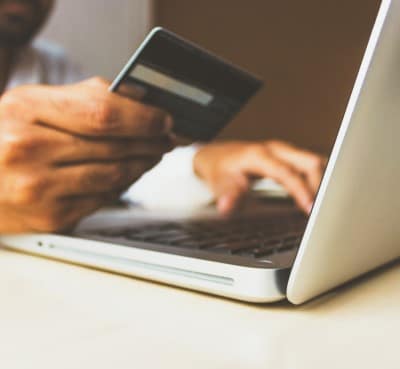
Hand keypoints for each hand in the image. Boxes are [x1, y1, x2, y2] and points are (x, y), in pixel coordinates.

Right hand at [0, 77, 172, 232]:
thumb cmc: (2, 138)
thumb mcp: (31, 104)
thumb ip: (85, 97)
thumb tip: (138, 100)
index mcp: (25, 110)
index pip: (103, 113)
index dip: (143, 118)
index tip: (164, 119)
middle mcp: (29, 150)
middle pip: (114, 147)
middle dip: (151, 142)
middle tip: (166, 138)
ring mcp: (39, 189)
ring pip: (114, 176)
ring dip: (142, 164)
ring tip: (152, 154)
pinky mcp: (50, 218)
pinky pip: (102, 199)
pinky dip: (122, 185)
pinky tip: (127, 174)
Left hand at [194, 140, 326, 214]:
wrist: (217, 156)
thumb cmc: (219, 169)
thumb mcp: (219, 183)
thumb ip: (227, 195)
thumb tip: (226, 207)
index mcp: (260, 155)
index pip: (288, 173)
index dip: (301, 190)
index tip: (310, 208)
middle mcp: (276, 150)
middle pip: (310, 162)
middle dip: (321, 185)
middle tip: (323, 210)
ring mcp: (283, 152)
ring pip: (314, 162)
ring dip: (323, 181)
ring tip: (326, 205)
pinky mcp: (288, 157)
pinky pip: (310, 166)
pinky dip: (318, 179)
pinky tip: (319, 195)